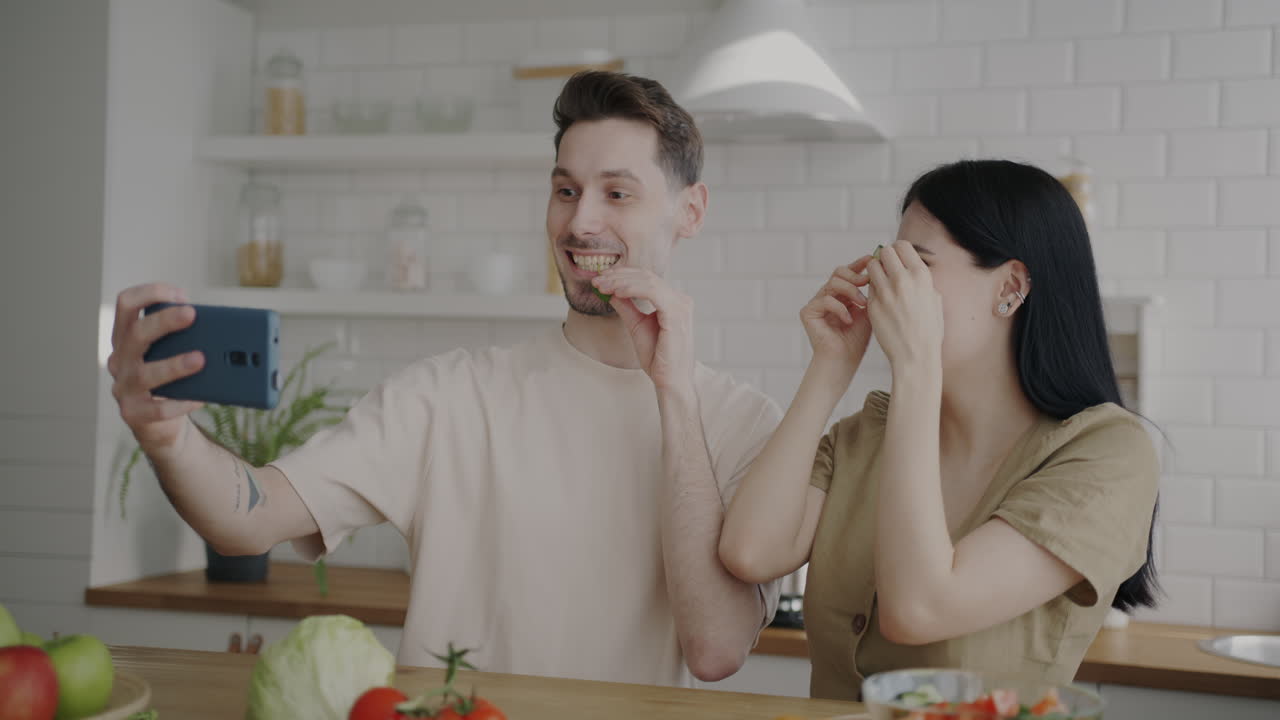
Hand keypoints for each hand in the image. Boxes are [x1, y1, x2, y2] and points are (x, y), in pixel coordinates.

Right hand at [107, 283, 205, 455]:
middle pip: (136, 334)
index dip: (150, 293)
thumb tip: (222, 328)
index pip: (126, 304)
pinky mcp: (134, 414)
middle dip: (164, 321)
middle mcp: (120, 360)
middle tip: (192, 314)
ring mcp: (123, 388)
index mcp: (127, 338)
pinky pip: (158, 409)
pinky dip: (181, 402)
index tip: (180, 294)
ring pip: (145, 373)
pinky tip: (200, 398)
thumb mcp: (174, 353)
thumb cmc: (171, 380)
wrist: (160, 423)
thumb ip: (187, 337)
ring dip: (174, 364)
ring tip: (201, 359)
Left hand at [592, 268, 693, 392]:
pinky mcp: (676, 314)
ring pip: (648, 281)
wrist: (670, 380)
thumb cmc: (658, 358)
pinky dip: (632, 289)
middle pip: (646, 276)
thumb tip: (611, 291)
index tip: (600, 280)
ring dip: (621, 281)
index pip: (646, 278)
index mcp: (674, 301)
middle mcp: (680, 300)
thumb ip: (627, 307)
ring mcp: (681, 306)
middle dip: (618, 276)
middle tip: (597, 281)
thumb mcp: (637, 326)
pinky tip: (617, 292)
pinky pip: (652, 292)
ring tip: (602, 286)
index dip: (622, 275)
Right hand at [800, 257, 873, 374]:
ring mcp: (816, 303)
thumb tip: (880, 270)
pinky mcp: (808, 312)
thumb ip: (871, 291)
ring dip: (850, 291)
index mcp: (841, 294)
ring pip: (832, 283)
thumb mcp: (869, 310)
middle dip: (855, 275)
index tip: (872, 260)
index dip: (859, 264)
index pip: (849, 272)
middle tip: (867, 282)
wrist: (844, 361)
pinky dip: (839, 308)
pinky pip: (825, 299)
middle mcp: (827, 295)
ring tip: (862, 304)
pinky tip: (848, 320)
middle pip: (839, 272)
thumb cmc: (857, 340)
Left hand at [866, 241, 944, 374]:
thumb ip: (922, 281)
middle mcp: (902, 280)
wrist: (916, 355)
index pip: (902, 245)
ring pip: (871, 267)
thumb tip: (913, 268)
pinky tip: (880, 300)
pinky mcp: (873, 305)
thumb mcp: (934, 299)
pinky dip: (872, 290)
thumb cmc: (928, 329)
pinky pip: (869, 288)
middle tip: (886, 269)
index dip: (897, 250)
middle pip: (884, 252)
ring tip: (881, 283)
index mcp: (921, 276)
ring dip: (875, 271)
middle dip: (884, 258)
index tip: (897, 259)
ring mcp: (885, 292)